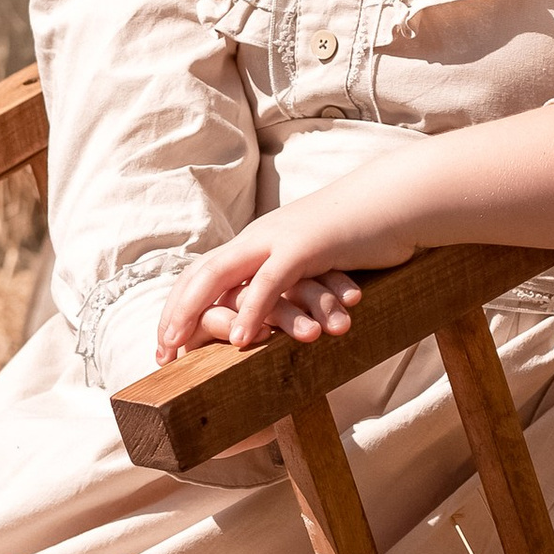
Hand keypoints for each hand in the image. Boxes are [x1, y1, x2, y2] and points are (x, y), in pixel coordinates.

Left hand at [155, 219, 383, 360]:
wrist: (394, 201)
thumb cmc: (360, 236)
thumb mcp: (315, 260)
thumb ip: (291, 281)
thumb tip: (279, 313)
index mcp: (259, 241)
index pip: (205, 272)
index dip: (181, 306)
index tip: (166, 344)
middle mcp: (259, 237)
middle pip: (200, 273)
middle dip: (175, 312)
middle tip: (159, 353)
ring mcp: (279, 238)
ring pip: (221, 273)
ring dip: (196, 312)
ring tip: (179, 347)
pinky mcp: (305, 246)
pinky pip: (270, 281)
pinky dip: (251, 310)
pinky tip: (240, 340)